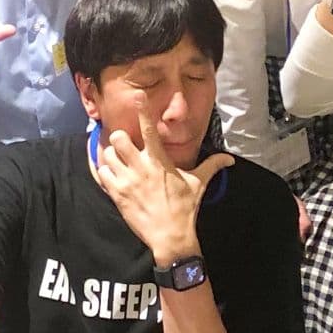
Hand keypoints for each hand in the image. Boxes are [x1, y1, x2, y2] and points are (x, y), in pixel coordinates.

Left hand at [94, 90, 232, 264]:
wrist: (170, 237)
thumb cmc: (185, 208)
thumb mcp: (199, 184)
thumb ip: (212, 166)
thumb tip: (230, 159)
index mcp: (160, 161)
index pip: (149, 129)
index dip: (143, 110)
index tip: (138, 96)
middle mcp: (141, 167)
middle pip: (118, 138)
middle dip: (119, 138)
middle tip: (124, 145)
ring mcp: (127, 181)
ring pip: (107, 155)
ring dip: (111, 156)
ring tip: (118, 161)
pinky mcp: (117, 194)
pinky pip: (102, 174)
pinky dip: (105, 172)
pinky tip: (113, 177)